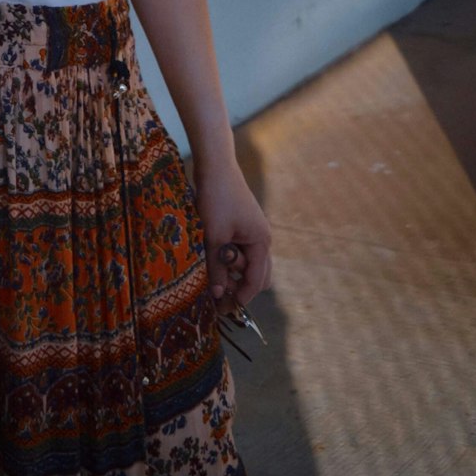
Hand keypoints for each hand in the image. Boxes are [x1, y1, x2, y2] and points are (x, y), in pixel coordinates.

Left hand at [192, 156, 272, 313]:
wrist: (215, 165)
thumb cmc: (217, 198)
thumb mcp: (214, 235)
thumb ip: (217, 267)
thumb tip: (216, 296)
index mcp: (261, 242)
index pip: (256, 281)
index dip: (240, 297)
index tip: (223, 310)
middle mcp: (262, 238)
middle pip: (259, 275)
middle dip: (241, 287)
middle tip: (219, 296)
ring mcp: (254, 231)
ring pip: (250, 264)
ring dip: (235, 273)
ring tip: (213, 275)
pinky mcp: (243, 225)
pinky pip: (242, 251)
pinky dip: (231, 260)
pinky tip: (214, 258)